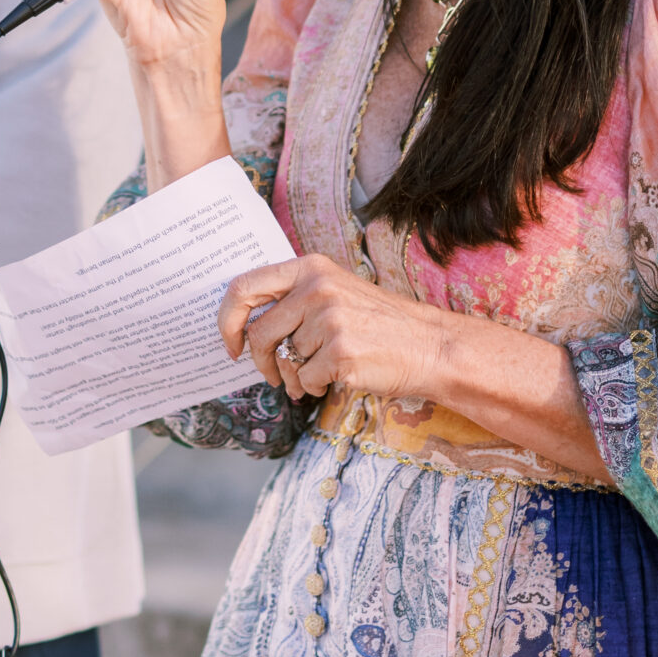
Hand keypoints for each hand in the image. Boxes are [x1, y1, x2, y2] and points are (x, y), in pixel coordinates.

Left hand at [220, 254, 450, 402]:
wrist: (430, 345)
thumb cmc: (379, 323)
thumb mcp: (335, 291)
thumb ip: (295, 299)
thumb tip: (245, 328)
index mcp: (310, 268)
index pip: (245, 287)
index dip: (228, 320)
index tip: (230, 343)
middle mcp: (317, 289)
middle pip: (260, 333)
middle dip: (260, 362)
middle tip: (270, 375)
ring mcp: (329, 320)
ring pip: (285, 360)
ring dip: (296, 377)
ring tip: (319, 374)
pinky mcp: (340, 353)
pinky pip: (306, 380)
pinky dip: (315, 388)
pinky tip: (336, 379)